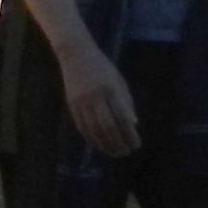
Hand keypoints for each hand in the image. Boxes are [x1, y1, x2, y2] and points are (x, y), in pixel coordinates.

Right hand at [59, 42, 142, 158]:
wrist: (75, 54)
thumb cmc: (102, 67)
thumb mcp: (118, 80)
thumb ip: (126, 101)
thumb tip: (133, 124)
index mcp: (111, 89)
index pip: (122, 117)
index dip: (130, 134)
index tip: (136, 144)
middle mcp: (95, 96)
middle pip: (108, 126)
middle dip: (118, 142)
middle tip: (125, 152)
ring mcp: (81, 101)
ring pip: (93, 129)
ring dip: (105, 144)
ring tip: (113, 152)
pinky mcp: (71, 104)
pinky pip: (81, 126)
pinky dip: (91, 138)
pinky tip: (98, 145)